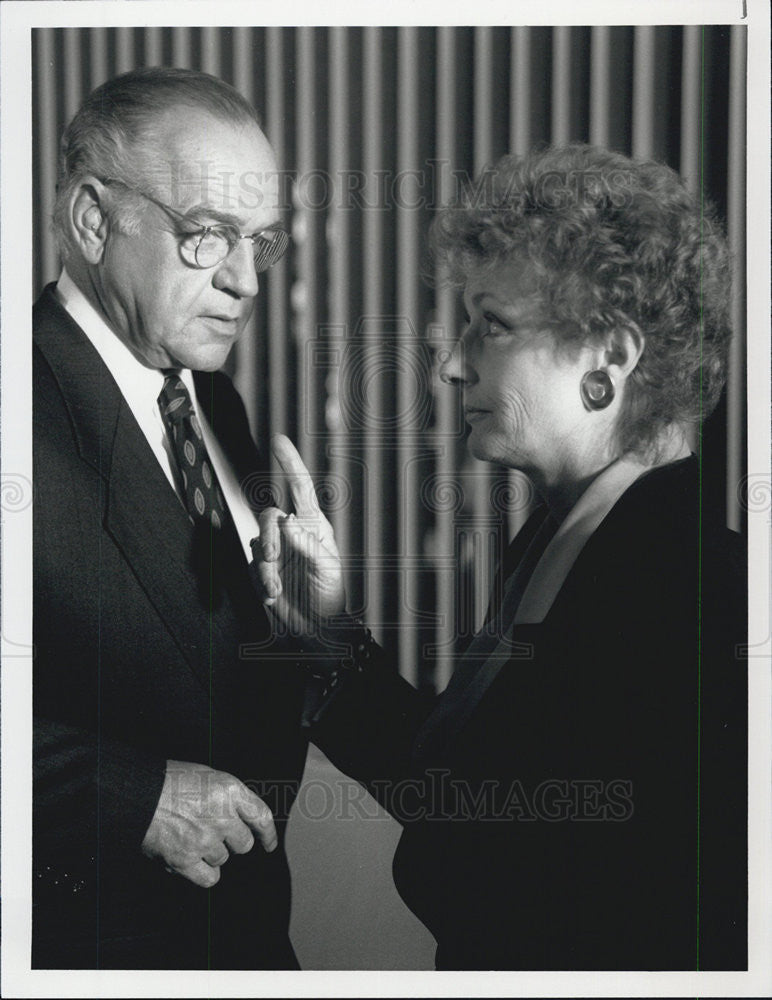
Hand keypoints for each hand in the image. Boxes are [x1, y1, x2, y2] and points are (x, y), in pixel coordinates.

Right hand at [141, 760, 276, 887]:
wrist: (136, 794)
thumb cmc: (168, 781)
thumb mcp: (207, 776)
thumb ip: (228, 796)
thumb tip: (240, 814)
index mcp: (229, 791)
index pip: (261, 816)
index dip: (268, 834)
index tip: (268, 843)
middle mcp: (221, 816)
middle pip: (243, 843)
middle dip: (232, 841)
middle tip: (213, 832)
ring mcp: (204, 840)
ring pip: (223, 859)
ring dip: (212, 853)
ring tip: (191, 837)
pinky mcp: (186, 860)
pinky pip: (209, 878)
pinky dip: (204, 872)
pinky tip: (193, 861)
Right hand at [253, 434, 345, 634]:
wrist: (316, 630)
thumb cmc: (330, 597)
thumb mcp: (328, 569)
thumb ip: (308, 544)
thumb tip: (289, 521)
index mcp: (314, 527)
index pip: (301, 489)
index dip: (290, 464)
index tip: (280, 441)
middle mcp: (293, 534)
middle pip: (269, 516)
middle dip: (267, 537)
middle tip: (271, 558)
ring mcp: (276, 552)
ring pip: (257, 542)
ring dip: (265, 567)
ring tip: (277, 589)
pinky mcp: (263, 571)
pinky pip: (252, 566)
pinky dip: (261, 582)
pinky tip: (274, 596)